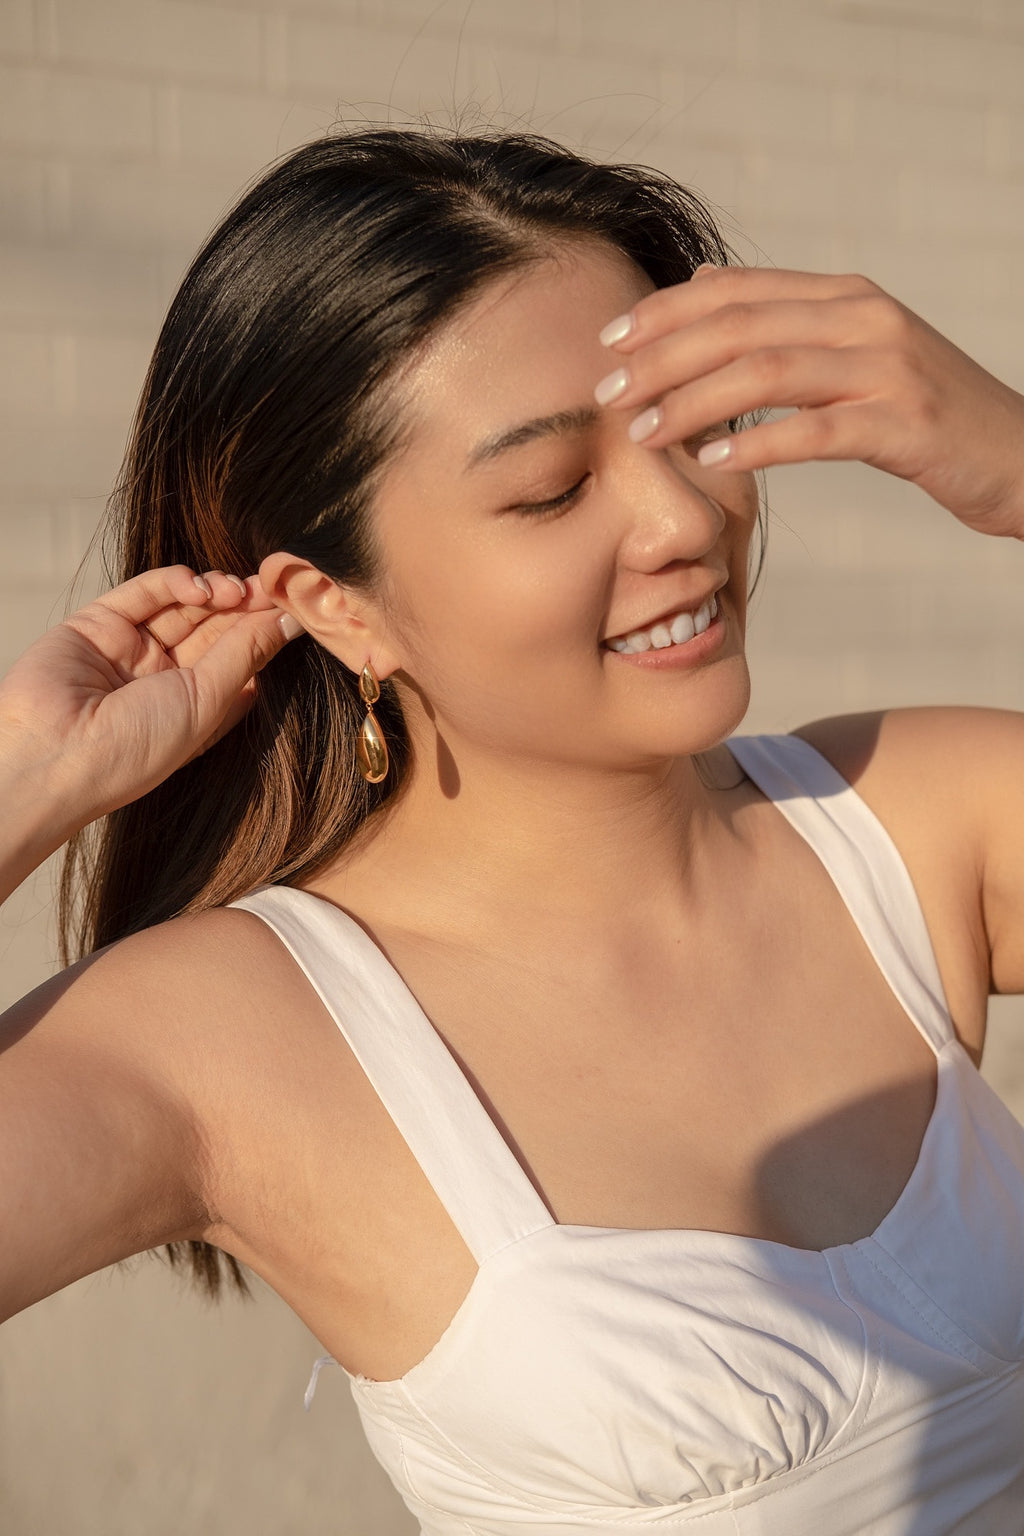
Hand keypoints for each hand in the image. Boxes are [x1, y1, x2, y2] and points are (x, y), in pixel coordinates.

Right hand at [0, 565, 302, 837]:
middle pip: (213, 629)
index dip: (263, 634)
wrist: (54, 753)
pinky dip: (176, 582)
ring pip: (182, 608)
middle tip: (272, 588)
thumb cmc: (134, 749)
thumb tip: (290, 621)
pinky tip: (201, 587)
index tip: (293, 611)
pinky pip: (144, 593)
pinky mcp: (98, 624)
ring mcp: (129, 651)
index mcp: (192, 709)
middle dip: (244, 607)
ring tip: (238, 589)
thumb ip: (246, 654)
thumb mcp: (206, 701)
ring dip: (215, 592)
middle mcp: (162, 680)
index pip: (237, 661)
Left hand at [595, 266, 1023, 539]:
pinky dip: (758, 445)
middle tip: (607, 396)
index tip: (608, 343)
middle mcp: (865, 320)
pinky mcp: (906, 426)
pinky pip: (817, 431)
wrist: (1020, 456)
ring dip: (693, 403)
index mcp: (845, 298)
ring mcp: (889, 369)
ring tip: (642, 434)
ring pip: (768, 373)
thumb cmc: (925, 415)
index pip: (736, 290)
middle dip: (661, 360)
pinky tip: (713, 462)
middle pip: (740, 326)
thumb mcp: (857, 351)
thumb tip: (707, 282)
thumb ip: (786, 318)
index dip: (665, 313)